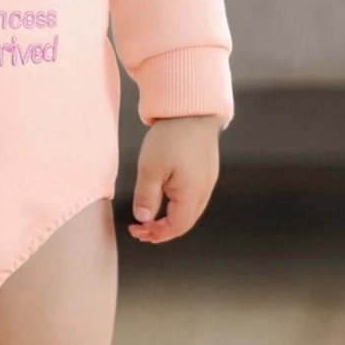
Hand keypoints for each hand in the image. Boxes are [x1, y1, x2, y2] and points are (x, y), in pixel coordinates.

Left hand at [128, 115, 221, 243]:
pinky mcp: (206, 171)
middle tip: (140, 229)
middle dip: (162, 230)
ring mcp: (207, 181)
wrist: (192, 109)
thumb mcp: (151, 167)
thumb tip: (143, 218)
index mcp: (192, 193)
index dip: (156, 234)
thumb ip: (146, 196)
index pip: (176, 227)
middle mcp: (204, 191)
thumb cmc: (171, 136)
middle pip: (185, 222)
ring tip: (149, 217)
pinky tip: (163, 199)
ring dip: (169, 218)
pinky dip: (177, 205)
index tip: (136, 231)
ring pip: (189, 211)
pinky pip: (193, 197)